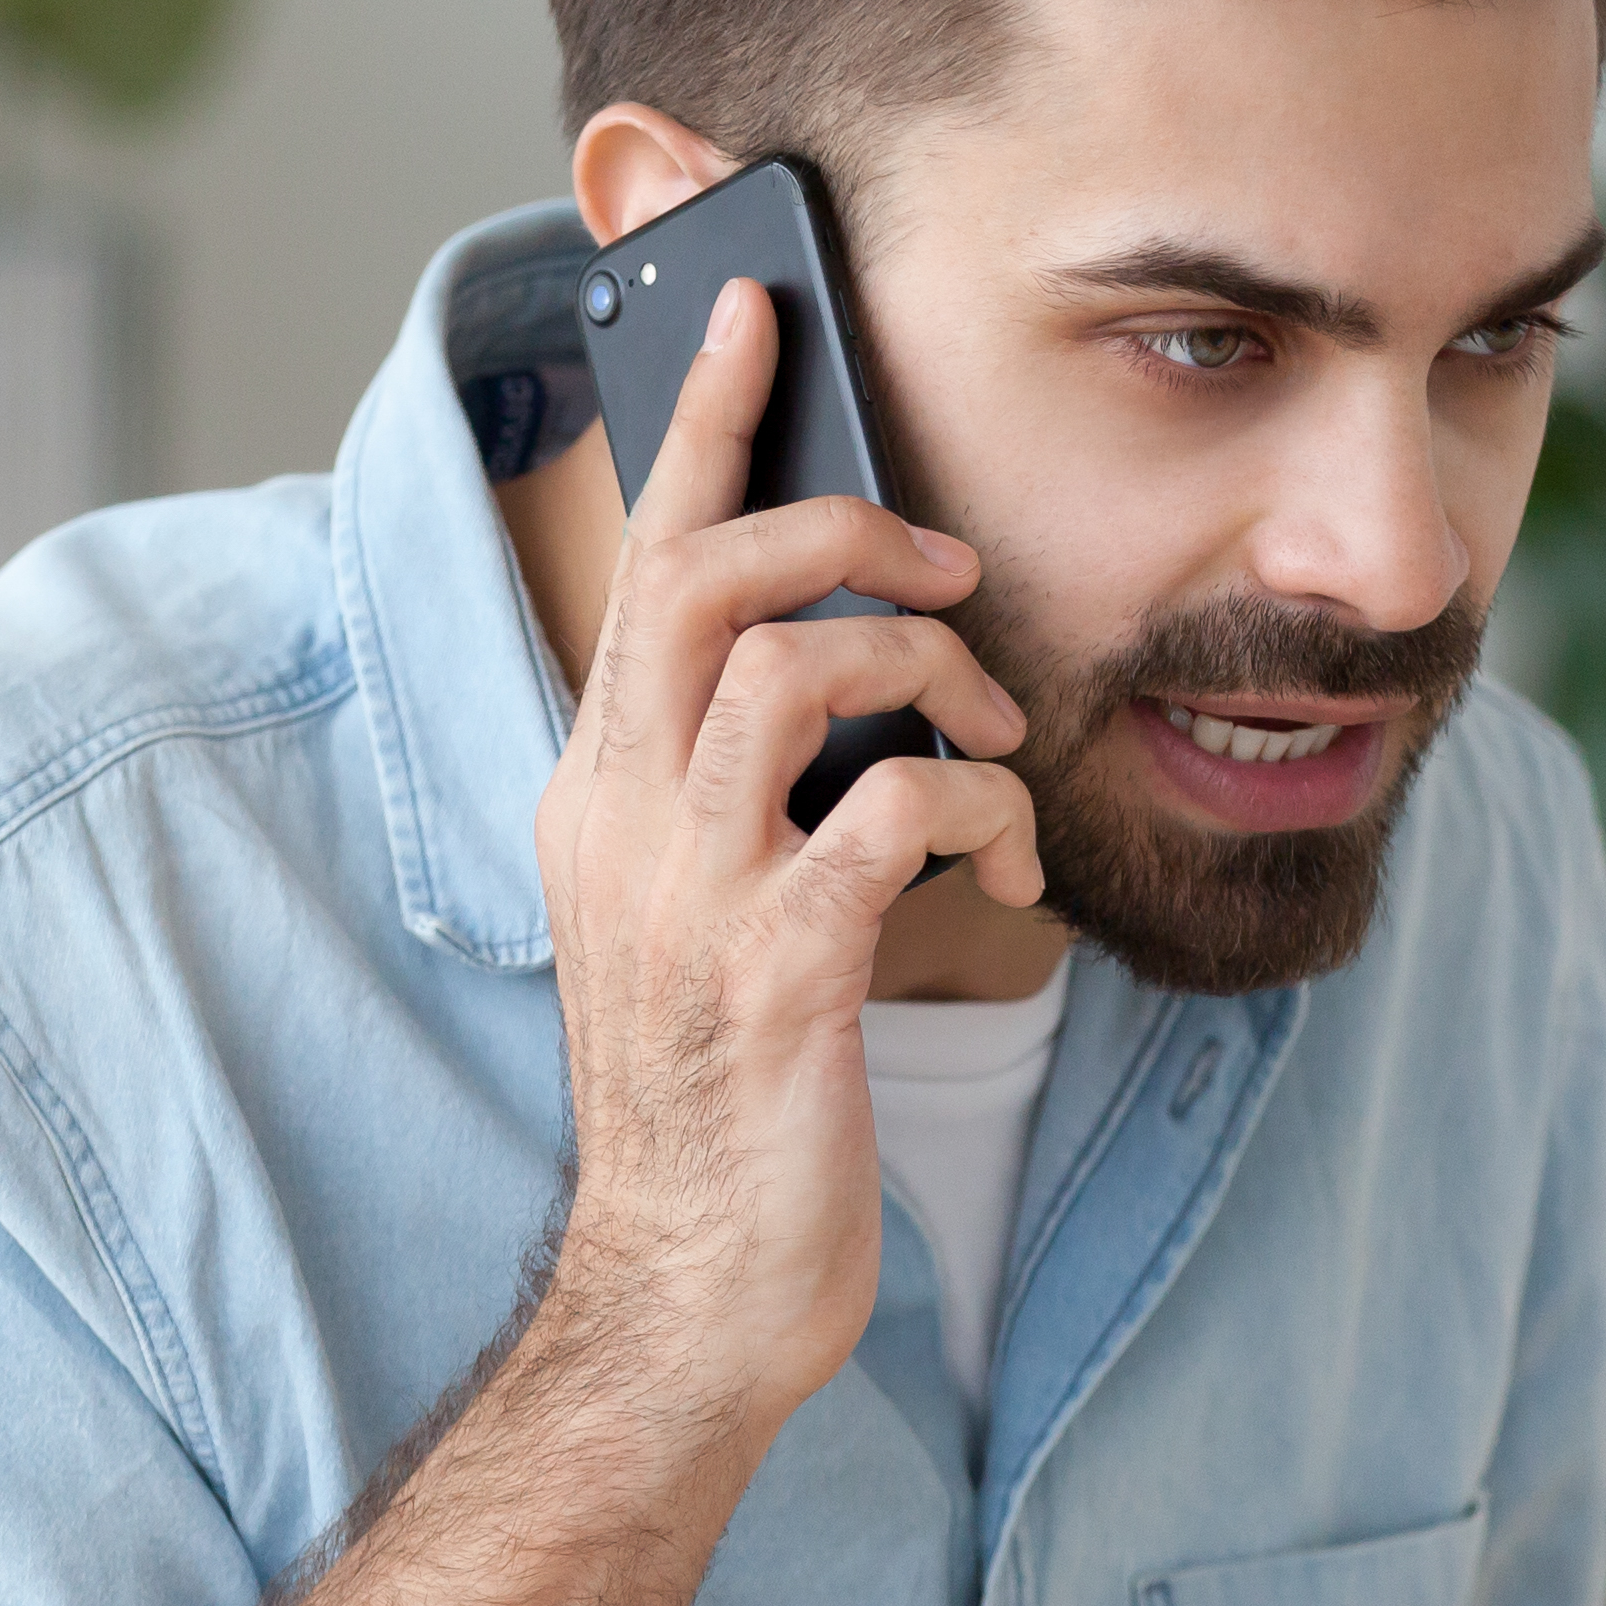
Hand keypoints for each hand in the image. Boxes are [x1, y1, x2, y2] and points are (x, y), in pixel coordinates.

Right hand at [529, 276, 1047, 1425]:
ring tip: (988, 746)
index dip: (699, 424)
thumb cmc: (725, 1099)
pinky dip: (973, 808)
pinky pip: (890, 815)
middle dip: (844, 529)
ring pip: (796, 670)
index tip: (753, 310)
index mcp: (600, 791)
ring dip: (930, 676)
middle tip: (944, 571)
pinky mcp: (778, 973)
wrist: (687, 1294)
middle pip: (706, 580)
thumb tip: (853, 667)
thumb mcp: (707, 910)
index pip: (639, 564)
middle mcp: (621, 819)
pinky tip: (1005, 861)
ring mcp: (691, 894)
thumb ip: (742, 787)